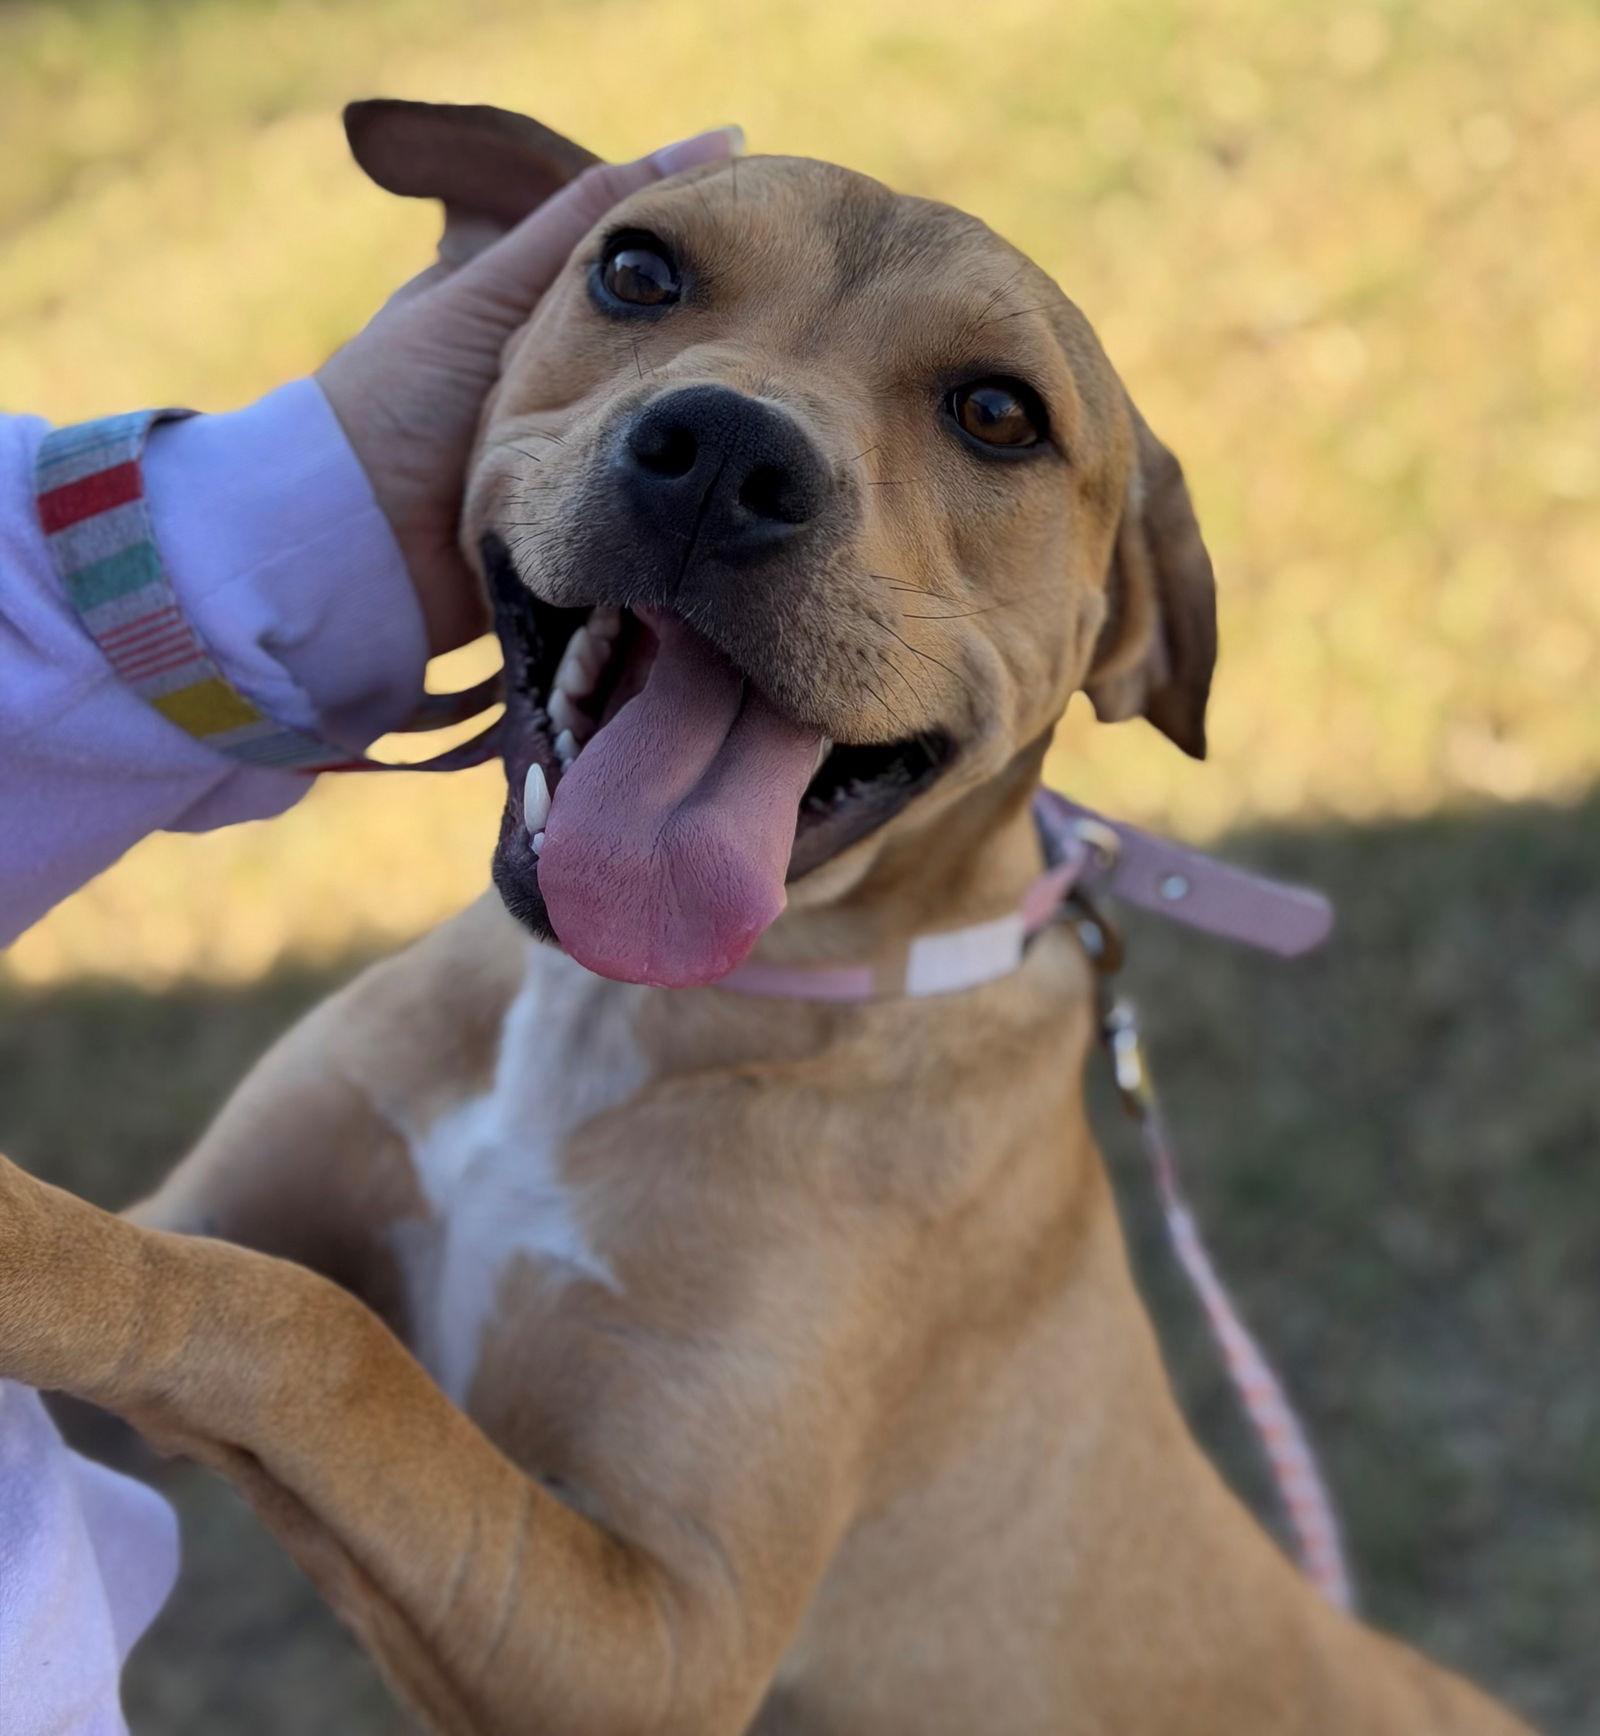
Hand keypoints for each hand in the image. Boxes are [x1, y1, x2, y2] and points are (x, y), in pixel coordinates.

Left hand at [317, 127, 741, 656]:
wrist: (351, 536)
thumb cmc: (399, 394)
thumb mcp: (495, 284)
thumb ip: (589, 217)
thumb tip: (720, 136)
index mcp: (526, 322)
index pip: (634, 284)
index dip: (695, 274)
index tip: (765, 261)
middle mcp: (548, 392)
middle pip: (651, 365)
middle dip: (700, 364)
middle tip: (779, 351)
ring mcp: (560, 468)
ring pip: (650, 446)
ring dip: (682, 445)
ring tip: (759, 428)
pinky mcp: (569, 539)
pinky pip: (631, 519)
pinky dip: (658, 510)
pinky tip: (709, 495)